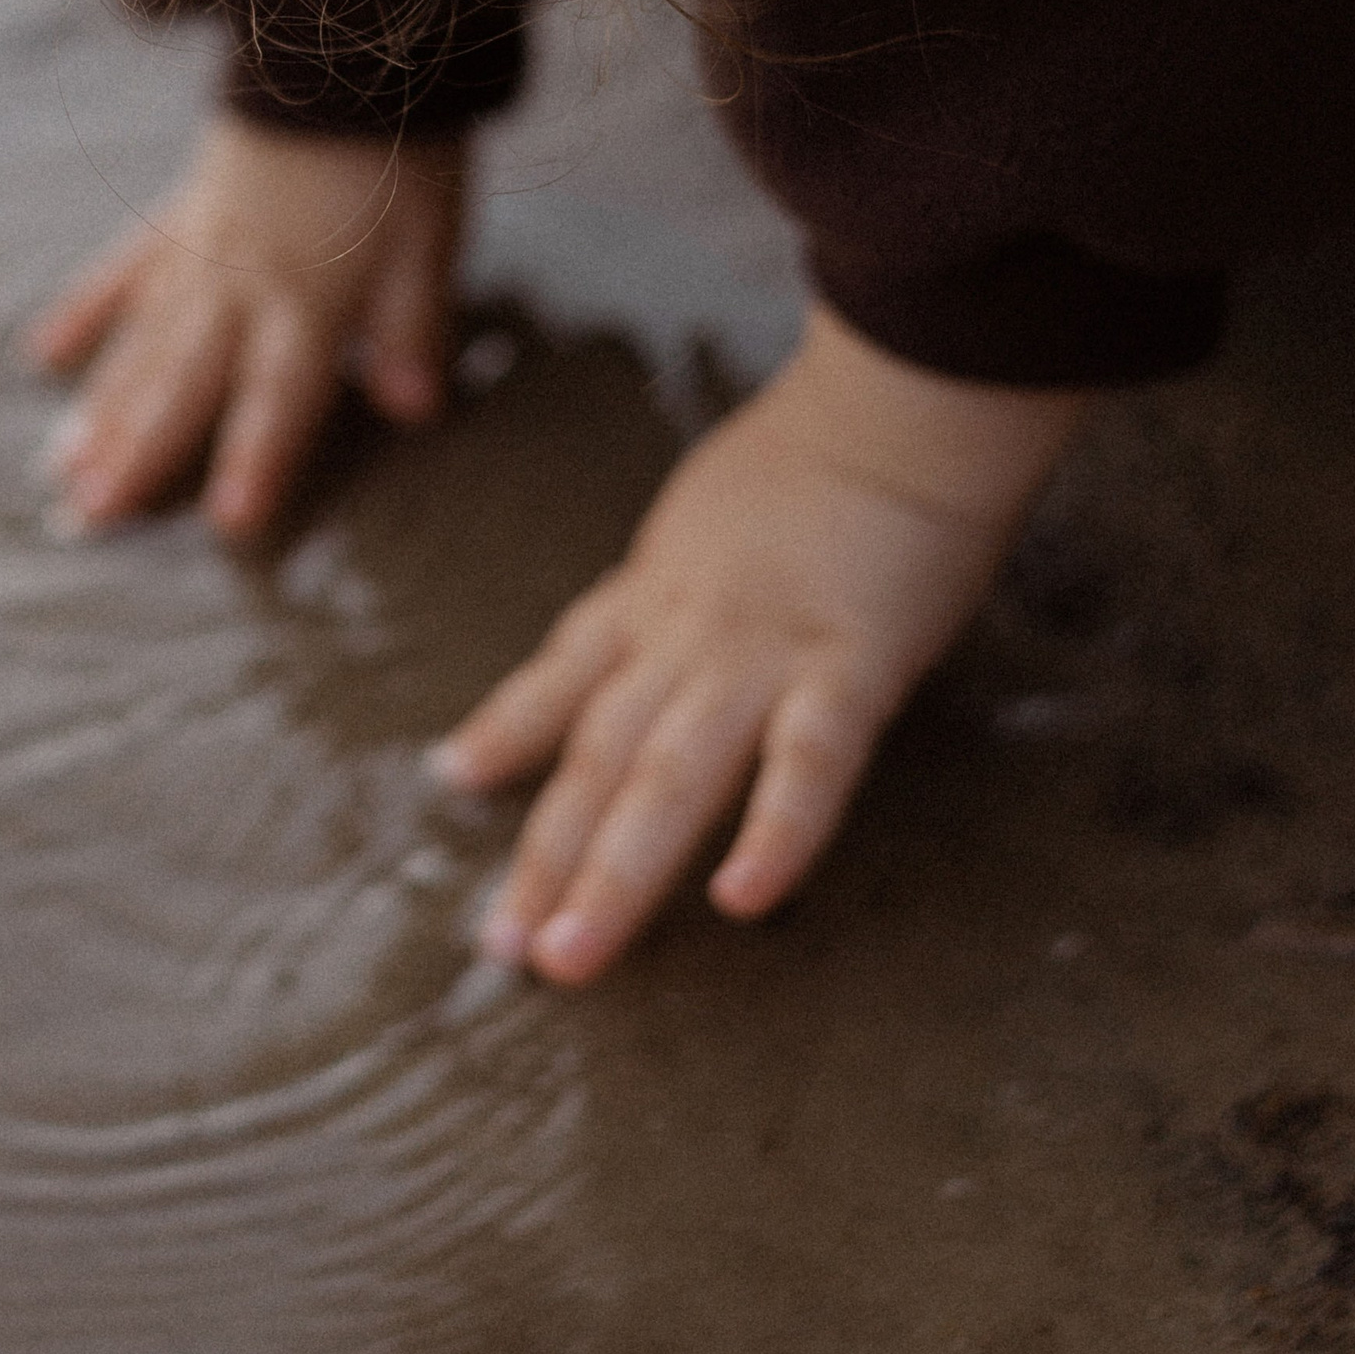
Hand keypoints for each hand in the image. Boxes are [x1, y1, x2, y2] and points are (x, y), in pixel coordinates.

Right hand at [26, 113, 467, 538]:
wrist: (343, 48)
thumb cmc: (397, 152)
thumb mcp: (429, 240)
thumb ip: (415, 326)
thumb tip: (415, 410)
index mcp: (309, 295)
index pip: (282, 392)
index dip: (258, 457)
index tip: (228, 523)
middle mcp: (241, 281)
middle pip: (184, 379)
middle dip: (140, 451)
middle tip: (90, 516)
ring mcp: (199, 246)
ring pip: (141, 339)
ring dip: (101, 406)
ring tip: (61, 468)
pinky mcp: (180, 212)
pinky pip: (123, 267)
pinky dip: (84, 311)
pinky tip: (45, 355)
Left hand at [432, 303, 1083, 981]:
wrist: (900, 395)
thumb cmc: (833, 448)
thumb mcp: (723, 507)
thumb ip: (695, 571)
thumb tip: (673, 609)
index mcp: (660, 589)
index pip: (568, 671)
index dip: (509, 729)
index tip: (454, 779)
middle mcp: (686, 631)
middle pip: (600, 754)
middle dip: (547, 856)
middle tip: (501, 949)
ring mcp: (761, 652)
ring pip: (670, 776)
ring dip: (615, 874)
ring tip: (569, 958)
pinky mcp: (850, 665)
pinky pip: (807, 763)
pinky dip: (774, 833)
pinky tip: (743, 900)